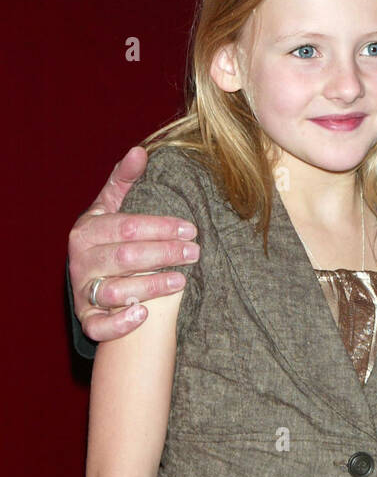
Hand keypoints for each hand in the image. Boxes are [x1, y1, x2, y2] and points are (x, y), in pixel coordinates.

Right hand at [69, 146, 199, 341]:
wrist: (89, 277)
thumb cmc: (107, 237)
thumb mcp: (110, 207)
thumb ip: (124, 180)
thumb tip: (141, 150)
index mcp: (87, 231)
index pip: (126, 226)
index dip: (160, 227)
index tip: (191, 227)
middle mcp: (81, 261)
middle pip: (125, 257)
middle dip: (163, 253)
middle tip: (195, 251)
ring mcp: (83, 291)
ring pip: (115, 291)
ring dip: (150, 286)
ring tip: (181, 280)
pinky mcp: (87, 318)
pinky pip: (98, 325)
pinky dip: (118, 323)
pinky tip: (143, 314)